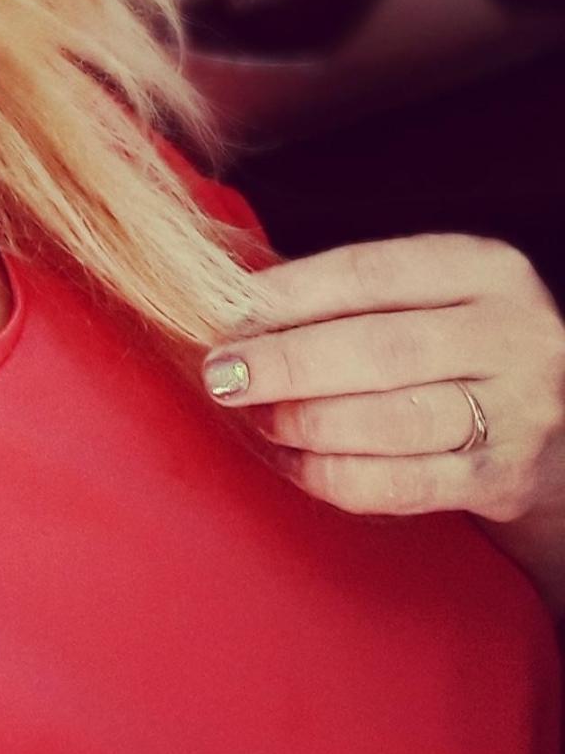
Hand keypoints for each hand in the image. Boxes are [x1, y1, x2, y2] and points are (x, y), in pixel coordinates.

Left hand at [200, 234, 564, 530]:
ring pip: (390, 419)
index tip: (226, 312)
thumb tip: (233, 307)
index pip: (368, 273)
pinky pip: (402, 482)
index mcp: (483, 270)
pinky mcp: (505, 479)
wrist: (558, 429)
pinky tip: (292, 461)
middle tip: (223, 374)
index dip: (288, 294)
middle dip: (285, 363)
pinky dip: (334, 475)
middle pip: (378, 349)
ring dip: (306, 420)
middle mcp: (512, 336)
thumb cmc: (453, 349)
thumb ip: (345, 297)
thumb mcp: (424, 299)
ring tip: (257, 415)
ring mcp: (518, 412)